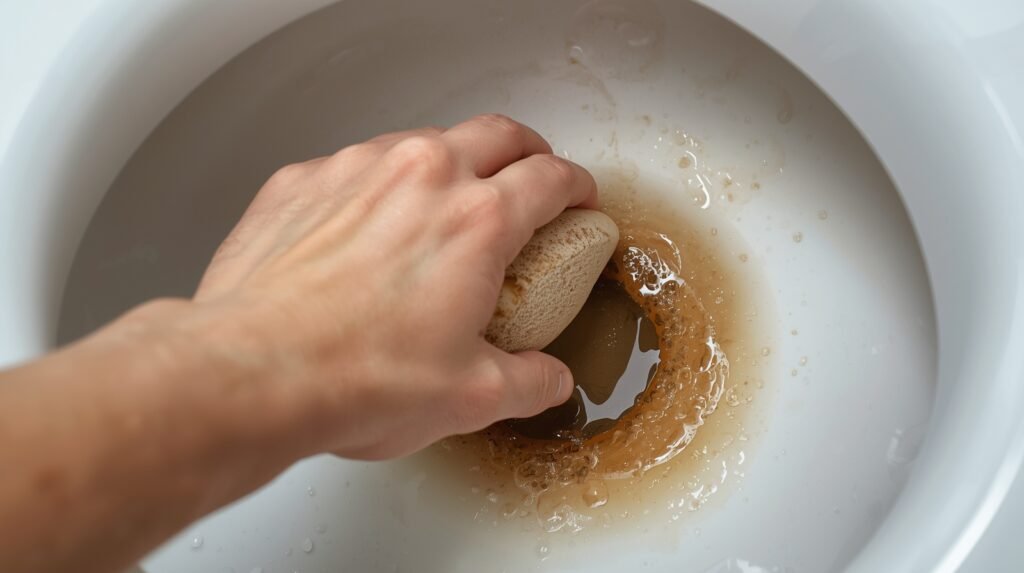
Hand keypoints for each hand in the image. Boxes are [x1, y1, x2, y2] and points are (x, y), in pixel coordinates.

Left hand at [194, 114, 597, 459]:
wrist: (252, 373)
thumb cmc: (356, 379)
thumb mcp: (471, 397)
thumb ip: (528, 382)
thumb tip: (547, 379)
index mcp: (477, 221)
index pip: (550, 178)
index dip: (575, 186)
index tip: (576, 199)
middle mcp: (421, 176)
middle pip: (497, 134)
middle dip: (527, 150)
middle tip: (531, 177)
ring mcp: (356, 170)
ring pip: (424, 141)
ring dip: (450, 162)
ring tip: (446, 203)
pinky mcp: (302, 181)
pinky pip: (355, 165)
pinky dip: (378, 185)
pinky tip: (368, 227)